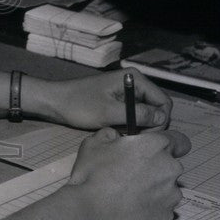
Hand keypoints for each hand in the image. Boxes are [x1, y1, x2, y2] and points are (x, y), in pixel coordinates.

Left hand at [26, 69, 172, 130]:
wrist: (56, 102)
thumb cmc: (80, 105)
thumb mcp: (110, 112)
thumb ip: (138, 115)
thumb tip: (162, 119)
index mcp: (135, 79)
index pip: (164, 102)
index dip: (160, 121)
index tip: (147, 136)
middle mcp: (134, 83)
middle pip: (157, 108)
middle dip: (150, 125)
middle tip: (134, 139)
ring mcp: (127, 92)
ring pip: (146, 114)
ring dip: (139, 127)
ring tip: (124, 136)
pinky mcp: (119, 101)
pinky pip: (134, 115)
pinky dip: (129, 125)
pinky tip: (118, 132)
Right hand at [68, 127, 190, 219]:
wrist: (92, 213)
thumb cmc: (93, 175)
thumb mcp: (93, 143)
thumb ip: (110, 135)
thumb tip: (115, 138)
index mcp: (156, 146)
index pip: (179, 140)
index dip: (168, 145)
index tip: (155, 151)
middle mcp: (171, 169)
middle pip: (170, 166)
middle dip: (156, 168)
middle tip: (132, 175)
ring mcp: (171, 195)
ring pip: (167, 188)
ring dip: (153, 189)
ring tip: (129, 195)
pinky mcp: (166, 216)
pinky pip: (161, 208)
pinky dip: (150, 208)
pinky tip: (131, 209)